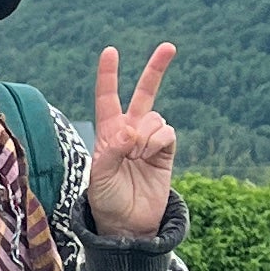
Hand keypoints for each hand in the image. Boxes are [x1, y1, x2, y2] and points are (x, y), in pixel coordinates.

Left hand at [87, 43, 177, 237]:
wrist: (128, 224)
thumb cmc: (106, 201)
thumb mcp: (99, 177)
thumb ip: (111, 152)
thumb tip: (130, 132)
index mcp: (108, 133)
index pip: (107, 98)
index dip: (109, 75)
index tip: (111, 51)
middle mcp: (130, 131)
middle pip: (144, 94)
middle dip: (156, 70)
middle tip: (169, 46)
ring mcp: (150, 141)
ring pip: (154, 117)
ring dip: (145, 135)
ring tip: (136, 158)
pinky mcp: (166, 152)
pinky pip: (167, 132)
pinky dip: (158, 141)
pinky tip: (149, 156)